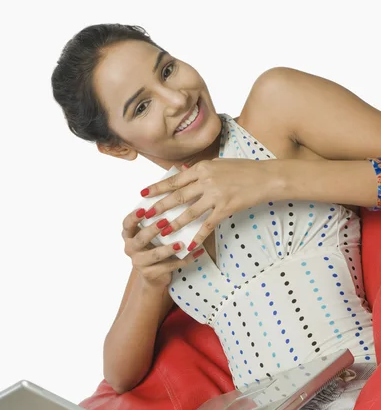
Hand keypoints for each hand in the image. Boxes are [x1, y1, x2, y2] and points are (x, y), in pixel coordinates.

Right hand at [121, 208, 204, 288]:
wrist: (154, 275)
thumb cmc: (154, 246)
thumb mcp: (150, 234)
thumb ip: (155, 219)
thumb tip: (175, 197)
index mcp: (129, 235)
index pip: (127, 224)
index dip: (133, 217)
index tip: (143, 210)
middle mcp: (130, 249)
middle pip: (140, 239)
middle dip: (152, 230)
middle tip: (165, 222)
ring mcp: (139, 263)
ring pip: (155, 255)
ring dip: (169, 249)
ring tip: (181, 244)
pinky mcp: (150, 274)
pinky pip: (169, 266)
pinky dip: (184, 259)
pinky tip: (196, 253)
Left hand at [139, 158, 277, 249]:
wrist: (267, 177)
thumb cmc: (244, 169)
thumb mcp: (220, 164)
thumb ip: (201, 170)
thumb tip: (184, 172)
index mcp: (203, 168)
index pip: (175, 180)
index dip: (157, 188)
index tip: (143, 194)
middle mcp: (206, 180)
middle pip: (178, 197)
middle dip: (160, 207)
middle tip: (146, 215)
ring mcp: (216, 195)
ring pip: (189, 212)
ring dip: (174, 223)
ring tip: (162, 231)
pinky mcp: (226, 208)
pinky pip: (208, 225)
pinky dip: (198, 236)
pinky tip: (190, 245)